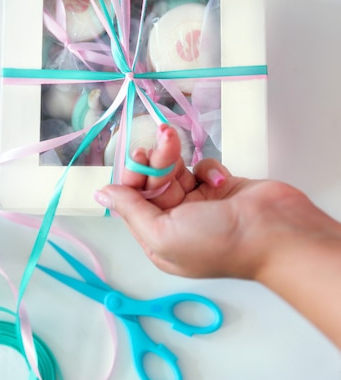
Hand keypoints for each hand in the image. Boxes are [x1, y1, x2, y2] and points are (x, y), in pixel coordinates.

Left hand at [94, 125, 311, 279]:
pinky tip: (219, 179)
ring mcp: (200, 203)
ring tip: (174, 138)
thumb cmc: (219, 241)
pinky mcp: (221, 187)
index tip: (139, 158)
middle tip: (163, 140)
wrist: (275, 231)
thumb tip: (103, 194)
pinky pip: (203, 168)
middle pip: (153, 182)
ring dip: (173, 154)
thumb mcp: (163, 234)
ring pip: (175, 170)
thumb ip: (131, 210)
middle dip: (155, 159)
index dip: (133, 177)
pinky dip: (208, 168)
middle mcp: (176, 221)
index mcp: (158, 238)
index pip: (133, 200)